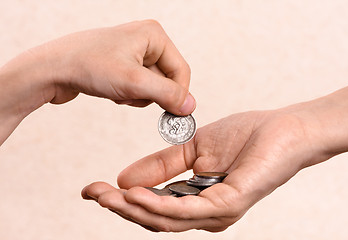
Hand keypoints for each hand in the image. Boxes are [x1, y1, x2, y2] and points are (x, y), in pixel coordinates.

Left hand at [0, 20, 194, 144]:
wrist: (51, 69)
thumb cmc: (89, 66)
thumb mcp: (134, 83)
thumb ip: (167, 94)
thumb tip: (191, 106)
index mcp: (154, 35)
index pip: (181, 70)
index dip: (178, 95)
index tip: (173, 115)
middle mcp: (146, 40)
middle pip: (167, 79)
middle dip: (151, 94)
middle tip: (132, 96)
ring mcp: (133, 52)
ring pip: (152, 85)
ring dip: (139, 96)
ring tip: (119, 92)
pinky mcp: (122, 64)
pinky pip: (138, 86)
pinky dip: (129, 95)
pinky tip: (112, 91)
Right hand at [82, 96, 345, 231]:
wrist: (283, 128)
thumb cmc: (245, 137)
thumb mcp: (192, 148)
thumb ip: (161, 164)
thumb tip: (125, 178)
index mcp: (196, 199)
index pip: (152, 206)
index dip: (121, 199)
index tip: (93, 188)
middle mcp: (204, 213)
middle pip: (154, 218)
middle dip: (120, 207)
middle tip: (93, 193)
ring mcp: (217, 213)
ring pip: (167, 219)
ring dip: (133, 208)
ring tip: (107, 195)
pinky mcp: (229, 204)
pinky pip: (188, 210)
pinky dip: (159, 204)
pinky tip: (138, 195)